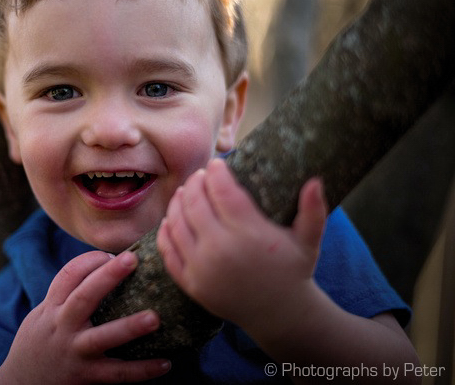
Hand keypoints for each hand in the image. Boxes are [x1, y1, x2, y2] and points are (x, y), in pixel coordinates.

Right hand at [0, 250, 170, 383]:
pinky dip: (142, 370)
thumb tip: (104, 270)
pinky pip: (117, 374)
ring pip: (103, 337)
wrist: (19, 384)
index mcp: (52, 308)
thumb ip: (66, 297)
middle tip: (132, 259)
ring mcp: (74, 352)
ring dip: (129, 327)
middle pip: (84, 297)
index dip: (90, 261)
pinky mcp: (85, 377)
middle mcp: (62, 327)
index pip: (68, 276)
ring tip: (155, 318)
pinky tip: (165, 363)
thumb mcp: (43, 315)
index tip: (111, 255)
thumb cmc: (39, 343)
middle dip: (106, 277)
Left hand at [156, 158, 327, 338]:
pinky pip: (168, 251)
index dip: (216, 173)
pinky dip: (165, 231)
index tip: (216, 164)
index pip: (222, 191)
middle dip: (194, 183)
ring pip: (176, 223)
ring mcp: (202, 268)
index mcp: (249, 234)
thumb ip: (314, 210)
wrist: (279, 316)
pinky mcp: (190, 284)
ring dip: (177, 202)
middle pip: (194, 203)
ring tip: (184, 192)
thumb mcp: (309, 241)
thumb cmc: (293, 272)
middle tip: (199, 176)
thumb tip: (316, 180)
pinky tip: (169, 219)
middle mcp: (221, 250)